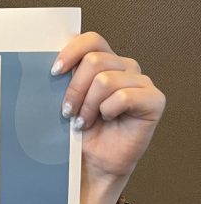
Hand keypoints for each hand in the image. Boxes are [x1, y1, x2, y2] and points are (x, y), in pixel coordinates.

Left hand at [53, 32, 165, 203]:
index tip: (55, 72)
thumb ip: (65, 76)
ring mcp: (141, 82)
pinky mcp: (154, 100)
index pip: (92, 40)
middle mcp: (124, 67)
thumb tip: (48, 63)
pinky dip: (108, 111)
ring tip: (84, 121)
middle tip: (69, 112)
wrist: (92, 162)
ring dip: (89, 105)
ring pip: (105, 80)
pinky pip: (124, 96)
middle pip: (95, 61)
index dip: (72, 52)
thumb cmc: (78, 131)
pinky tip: (106, 120)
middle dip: (75, 89)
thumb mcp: (65, 98)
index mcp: (104, 61)